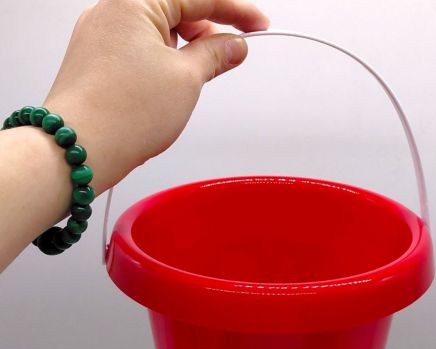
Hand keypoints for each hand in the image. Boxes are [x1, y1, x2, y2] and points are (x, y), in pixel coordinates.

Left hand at [44, 0, 269, 192]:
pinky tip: (172, 82)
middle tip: (231, 55)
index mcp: (134, 1)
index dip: (235, 11)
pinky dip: (162, 61)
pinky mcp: (95, 60)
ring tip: (201, 75)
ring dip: (184, 48)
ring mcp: (99, 36)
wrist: (79, 149)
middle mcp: (111, 10)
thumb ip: (215, 54)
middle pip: (174, 10)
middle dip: (207, 31)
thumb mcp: (186, 79)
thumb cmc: (125, 113)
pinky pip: (138, 50)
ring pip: (156, 32)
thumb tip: (234, 45)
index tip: (258, 24)